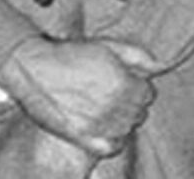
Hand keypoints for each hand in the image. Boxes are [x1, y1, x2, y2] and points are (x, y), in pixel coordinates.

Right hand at [1, 37, 156, 157]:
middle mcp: (115, 107)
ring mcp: (99, 124)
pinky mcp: (82, 137)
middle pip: (139, 112)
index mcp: (124, 84)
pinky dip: (113, 140)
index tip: (126, 81)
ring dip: (121, 119)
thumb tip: (159, 67)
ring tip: (105, 106)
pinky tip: (105, 128)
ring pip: (126, 129)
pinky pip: (111, 147)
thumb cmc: (70, 54)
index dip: (138, 85)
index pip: (148, 94)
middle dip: (131, 102)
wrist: (34, 68)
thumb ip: (137, 56)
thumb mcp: (108, 46)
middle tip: (113, 92)